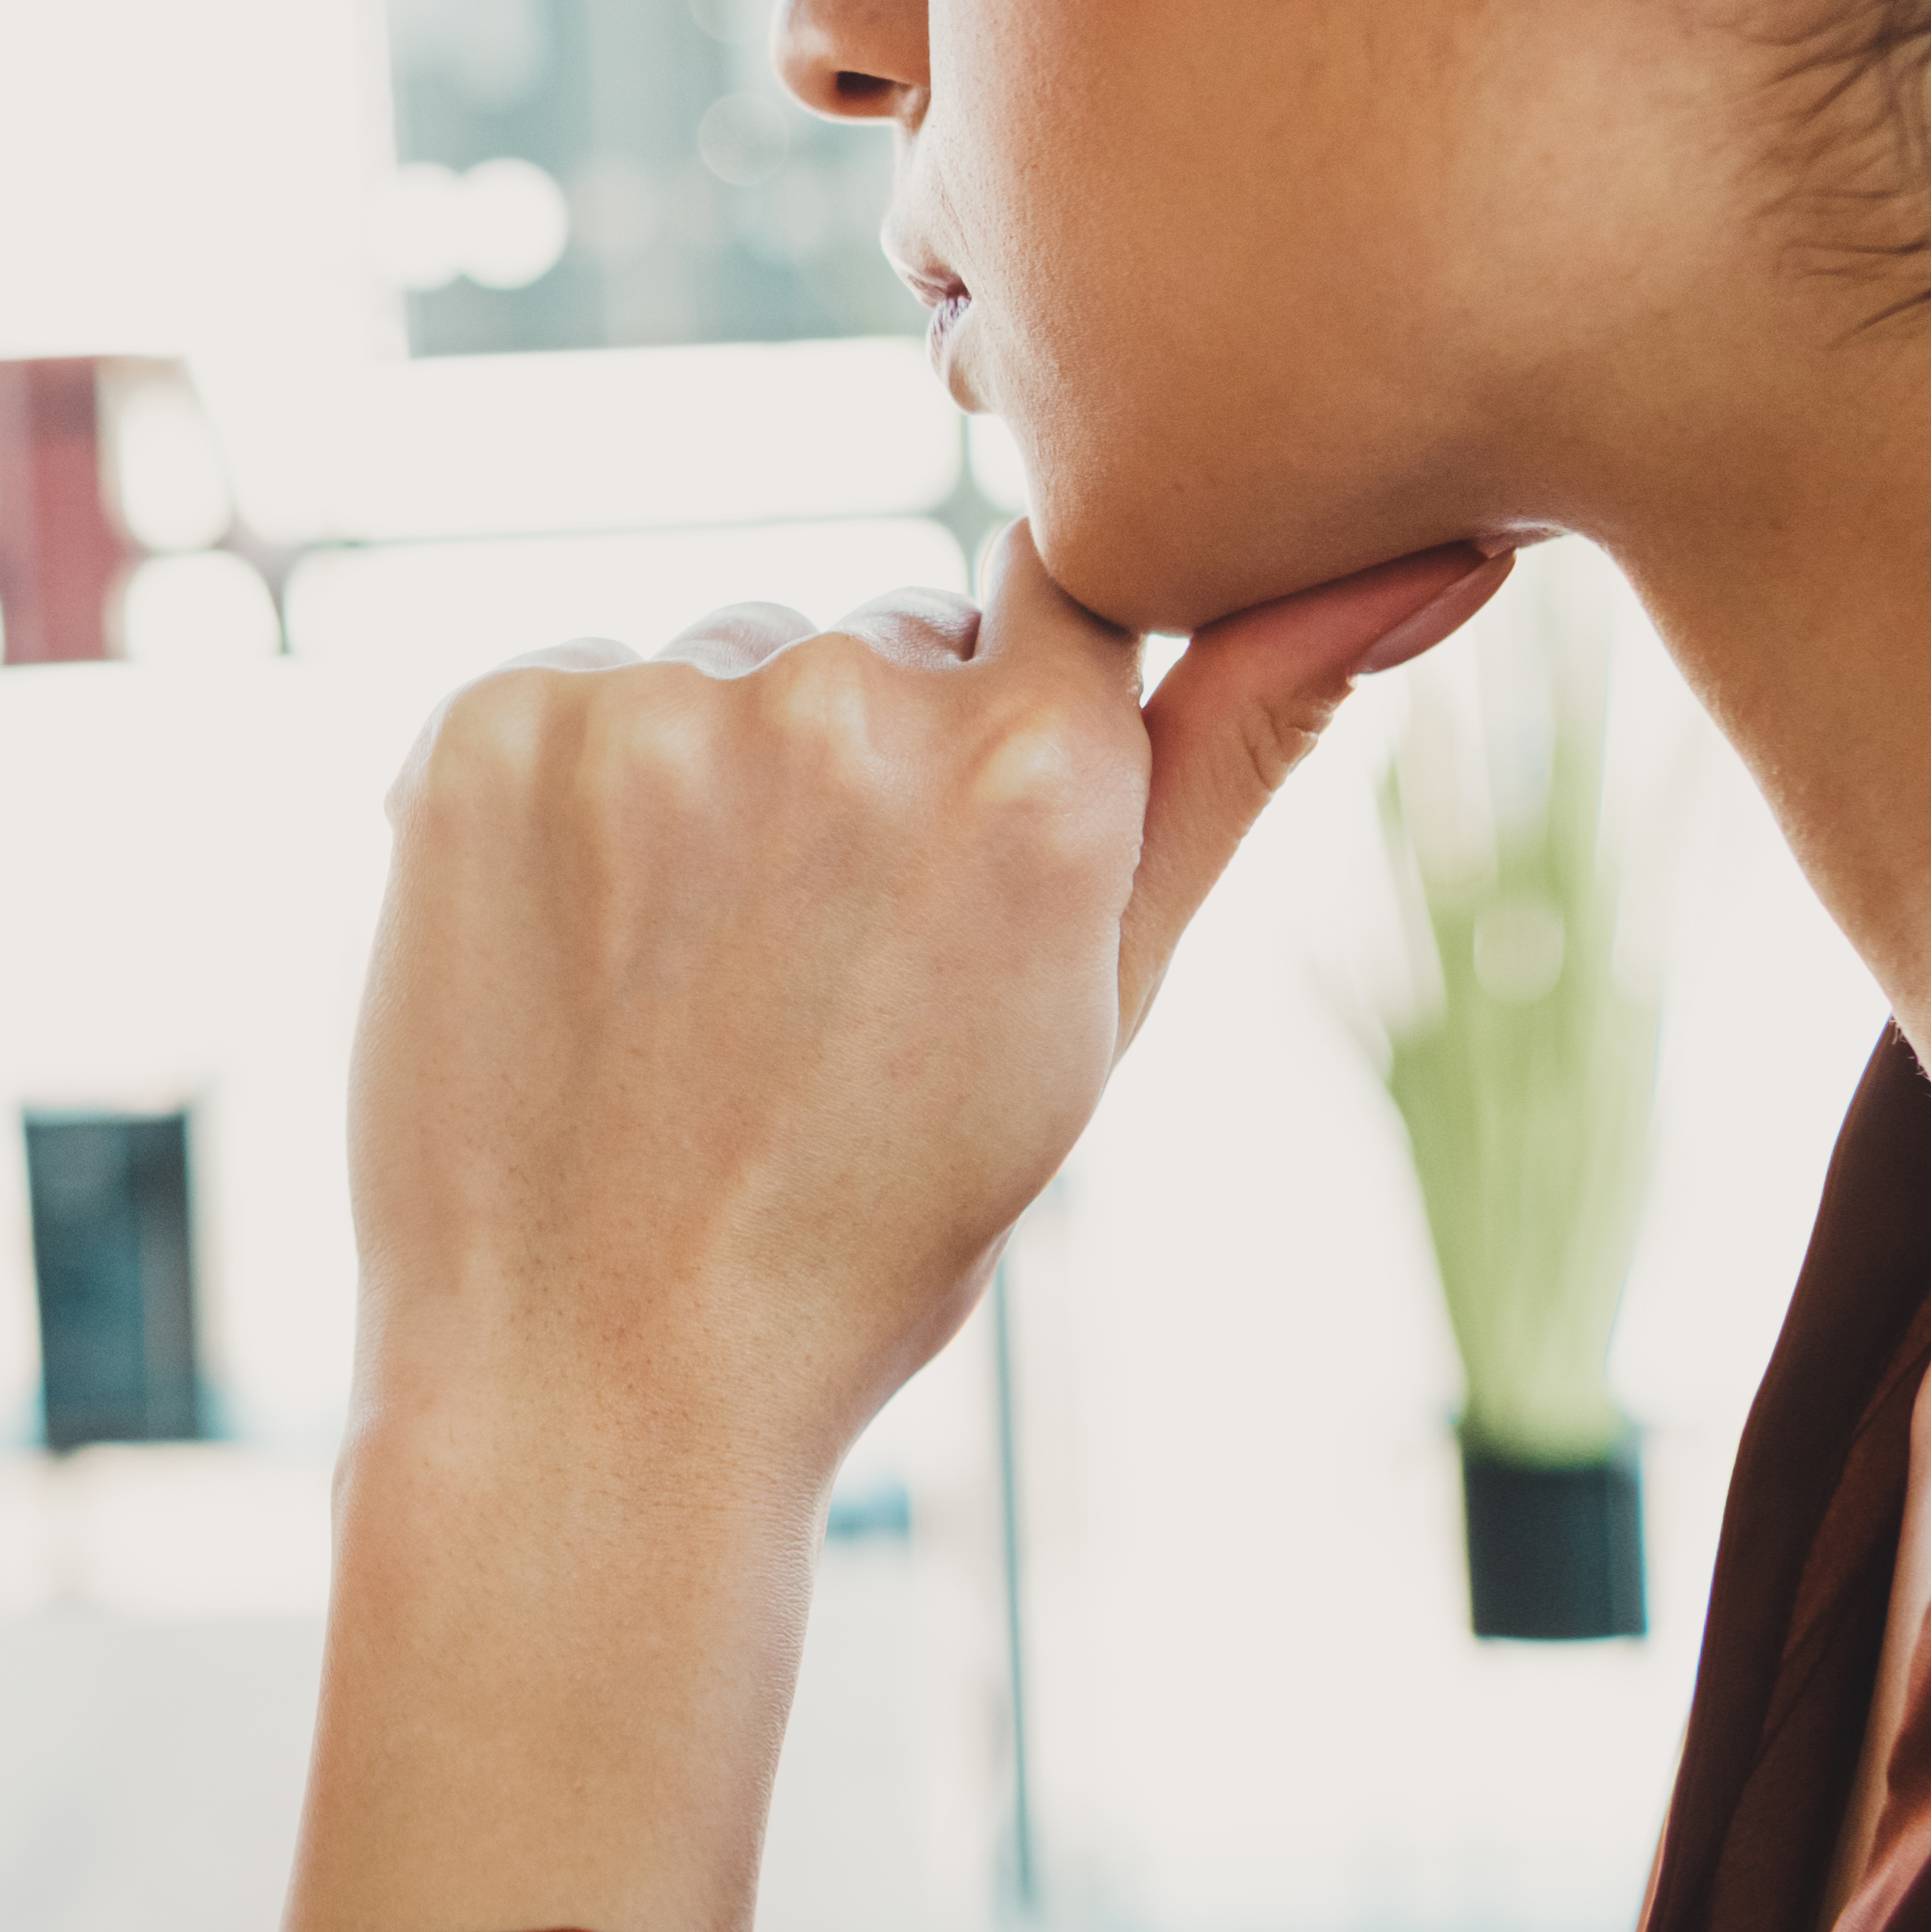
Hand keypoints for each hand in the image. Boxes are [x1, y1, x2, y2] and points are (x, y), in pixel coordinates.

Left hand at [283, 523, 1509, 1931]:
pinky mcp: (493, 727)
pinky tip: (571, 956)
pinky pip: (568, 689)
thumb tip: (1437, 552)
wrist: (601, 1379)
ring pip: (720, 664)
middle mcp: (857, 702)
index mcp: (1043, 771)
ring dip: (705, 776)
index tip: (946, 848)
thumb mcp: (1100, 1003)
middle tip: (804, 982)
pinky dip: (565, 797)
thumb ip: (1238, 750)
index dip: (1000, 722)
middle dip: (857, 766)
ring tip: (681, 988)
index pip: (1057, 590)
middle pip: (879, 639)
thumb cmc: (875, 1219)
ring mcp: (657, 711)